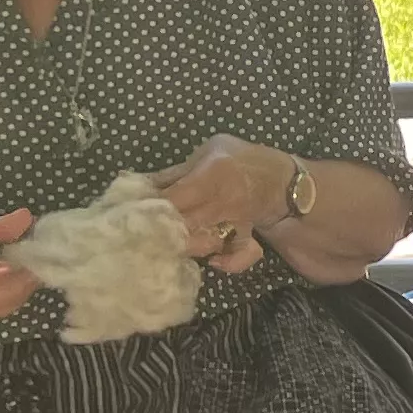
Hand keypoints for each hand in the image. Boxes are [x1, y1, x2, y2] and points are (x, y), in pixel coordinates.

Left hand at [150, 135, 297, 275]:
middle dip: (161, 232)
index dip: (148, 207)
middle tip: (141, 234)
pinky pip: (242, 253)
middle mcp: (223, 201)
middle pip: (184, 224)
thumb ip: (176, 171)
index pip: (172, 197)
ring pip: (205, 242)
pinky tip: (214, 261)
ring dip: (186, 247)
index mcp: (211, 176)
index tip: (131, 211)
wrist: (282, 178)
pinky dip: (230, 262)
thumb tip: (140, 185)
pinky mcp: (246, 235)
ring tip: (165, 246)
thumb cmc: (240, 158)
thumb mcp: (209, 150)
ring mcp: (236, 221)